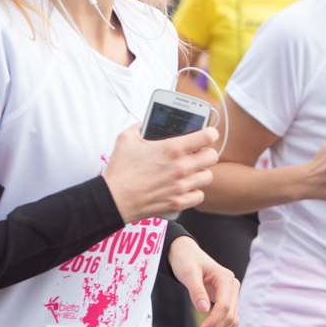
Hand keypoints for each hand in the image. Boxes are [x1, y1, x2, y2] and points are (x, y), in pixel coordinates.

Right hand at [103, 124, 219, 222]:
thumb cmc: (120, 170)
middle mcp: (181, 167)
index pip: (207, 136)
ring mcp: (181, 186)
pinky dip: (194, 191)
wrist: (113, 199)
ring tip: (190, 171)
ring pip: (208, 177)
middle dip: (205, 152)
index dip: (209, 133)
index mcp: (172, 148)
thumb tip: (146, 124)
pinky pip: (199, 196)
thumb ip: (140, 126)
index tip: (207, 134)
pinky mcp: (178, 202)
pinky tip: (184, 187)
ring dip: (200, 172)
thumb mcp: (127, 138)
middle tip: (197, 153)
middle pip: (212, 157)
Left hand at [167, 237, 238, 326]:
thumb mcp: (188, 273)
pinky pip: (230, 318)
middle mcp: (233, 286)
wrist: (187, 255)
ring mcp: (232, 294)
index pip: (224, 306)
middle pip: (230, 316)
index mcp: (225, 278)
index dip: (213, 322)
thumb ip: (196, 291)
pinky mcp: (228, 300)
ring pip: (232, 320)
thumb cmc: (187, 261)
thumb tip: (204, 310)